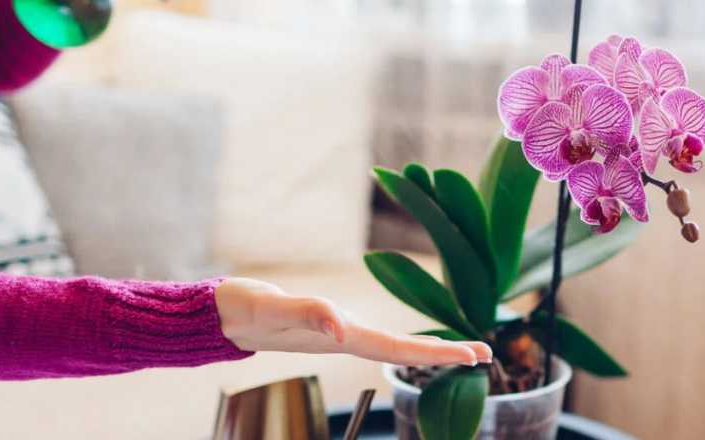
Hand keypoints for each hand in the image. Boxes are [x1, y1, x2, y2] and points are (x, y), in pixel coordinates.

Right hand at [214, 278, 491, 365]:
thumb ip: (308, 314)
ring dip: (427, 350)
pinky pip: (374, 338)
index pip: (400, 348)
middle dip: (445, 354)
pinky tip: (407, 343)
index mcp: (341, 337)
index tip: (475, 355)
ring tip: (459, 352)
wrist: (219, 315)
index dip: (438, 352)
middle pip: (404, 350)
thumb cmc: (246, 309)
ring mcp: (336, 335)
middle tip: (485, 355)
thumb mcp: (276, 307)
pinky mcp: (326, 328)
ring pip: (392, 346)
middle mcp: (344, 338)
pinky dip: (401, 342)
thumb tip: (342, 329)